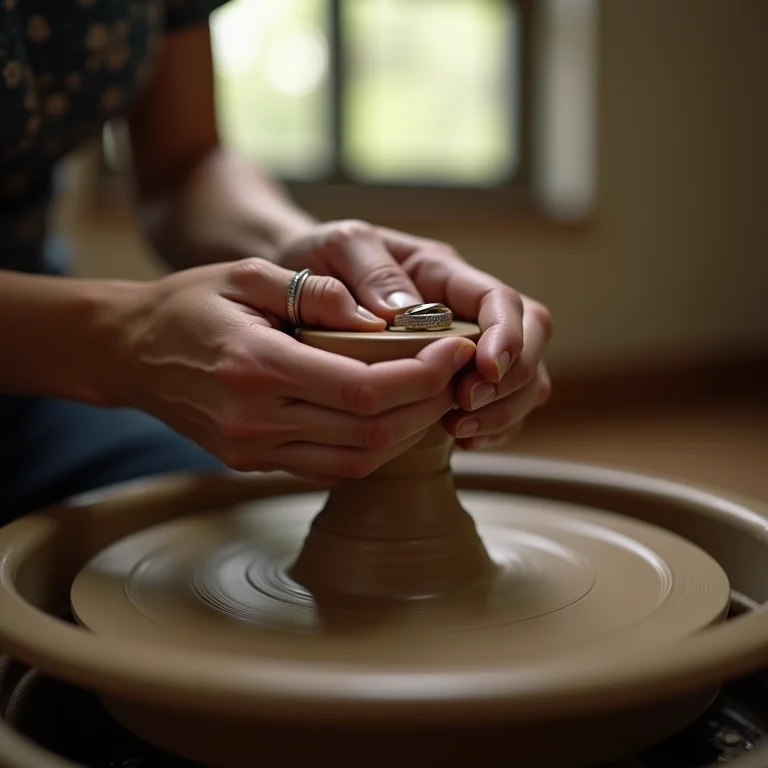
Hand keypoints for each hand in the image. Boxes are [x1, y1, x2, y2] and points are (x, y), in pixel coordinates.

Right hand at [108, 258, 476, 480]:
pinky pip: (332, 467)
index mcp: (256, 367)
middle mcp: (256, 421)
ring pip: (358, 460)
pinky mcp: (255, 463)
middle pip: (372, 432)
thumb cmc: (189, 305)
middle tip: (456, 371)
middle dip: (428, 404)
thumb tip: (381, 322)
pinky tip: (391, 416)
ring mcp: (254, 451)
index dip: (422, 376)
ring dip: (407, 432)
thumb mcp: (247, 274)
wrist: (131, 353)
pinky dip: (373, 446)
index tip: (453, 349)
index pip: (365, 390)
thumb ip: (316, 293)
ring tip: (434, 394)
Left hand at [280, 220, 552, 448]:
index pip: (501, 299)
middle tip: (464, 405)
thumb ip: (372, 270)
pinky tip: (459, 438)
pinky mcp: (452, 379)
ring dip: (504, 409)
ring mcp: (464, 346)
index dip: (508, 335)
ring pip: (524, 377)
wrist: (300, 284)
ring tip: (459, 429)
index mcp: (443, 273)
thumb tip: (405, 313)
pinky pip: (498, 406)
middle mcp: (465, 309)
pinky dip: (491, 427)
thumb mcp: (340, 245)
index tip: (485, 368)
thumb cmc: (321, 258)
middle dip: (511, 378)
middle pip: (532, 338)